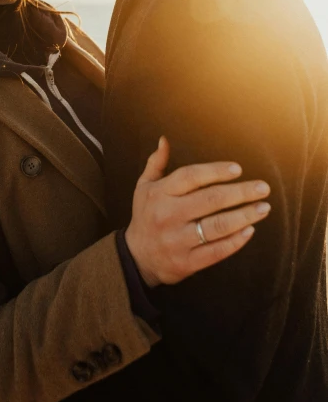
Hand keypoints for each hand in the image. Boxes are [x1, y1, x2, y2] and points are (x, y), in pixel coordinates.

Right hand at [124, 137, 270, 286]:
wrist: (137, 257)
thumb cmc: (146, 216)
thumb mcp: (144, 187)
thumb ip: (156, 163)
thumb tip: (164, 140)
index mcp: (159, 193)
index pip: (191, 177)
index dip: (215, 171)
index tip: (237, 169)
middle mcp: (168, 215)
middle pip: (210, 200)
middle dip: (240, 193)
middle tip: (263, 188)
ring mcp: (177, 240)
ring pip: (217, 226)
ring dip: (244, 216)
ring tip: (263, 208)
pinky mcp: (187, 262)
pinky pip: (216, 251)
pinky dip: (235, 241)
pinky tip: (249, 230)